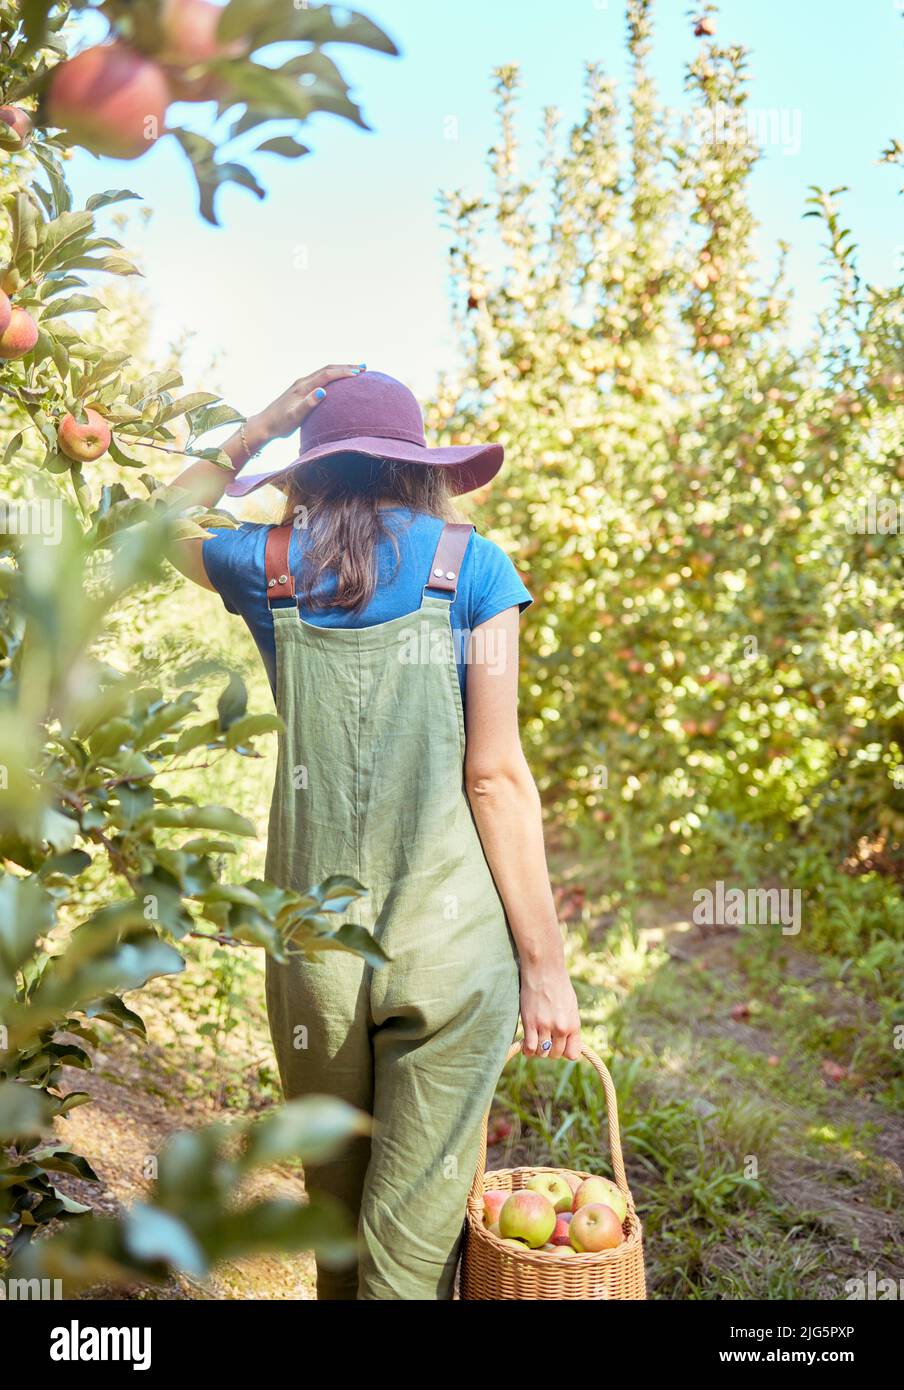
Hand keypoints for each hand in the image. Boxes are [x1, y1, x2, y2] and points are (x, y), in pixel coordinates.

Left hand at [247, 363, 364, 449]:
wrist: (264, 425)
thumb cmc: (280, 423)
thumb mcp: (295, 416)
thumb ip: (309, 404)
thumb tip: (323, 391)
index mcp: (303, 386)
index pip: (327, 375)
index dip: (343, 373)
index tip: (359, 374)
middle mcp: (303, 382)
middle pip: (328, 369)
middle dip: (346, 367)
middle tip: (364, 368)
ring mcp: (302, 386)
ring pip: (325, 372)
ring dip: (341, 370)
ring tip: (356, 371)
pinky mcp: (301, 391)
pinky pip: (321, 378)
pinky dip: (333, 376)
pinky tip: (338, 381)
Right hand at [519, 967, 581, 1059]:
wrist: (544, 969)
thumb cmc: (558, 984)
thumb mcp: (571, 1006)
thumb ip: (569, 1024)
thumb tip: (566, 1040)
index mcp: (573, 1024)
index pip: (572, 1054)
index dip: (564, 1052)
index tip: (558, 1044)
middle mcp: (561, 1028)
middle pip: (555, 1055)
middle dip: (549, 1050)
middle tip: (544, 1038)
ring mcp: (545, 1026)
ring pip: (542, 1053)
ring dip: (538, 1049)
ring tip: (536, 1038)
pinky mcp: (530, 1023)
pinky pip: (529, 1048)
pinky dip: (527, 1049)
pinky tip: (527, 1043)